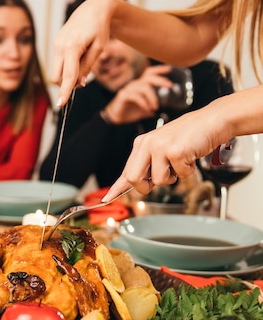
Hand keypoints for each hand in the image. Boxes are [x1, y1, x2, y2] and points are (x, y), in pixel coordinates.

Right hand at [51, 0, 117, 104]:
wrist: (93, 8)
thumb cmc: (100, 28)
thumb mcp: (99, 48)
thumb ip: (88, 67)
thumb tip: (79, 84)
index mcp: (72, 46)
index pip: (67, 75)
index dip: (65, 91)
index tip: (61, 104)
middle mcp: (60, 45)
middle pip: (56, 77)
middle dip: (65, 85)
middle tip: (82, 80)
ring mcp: (56, 44)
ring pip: (55, 71)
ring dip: (66, 76)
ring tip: (82, 65)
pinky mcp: (56, 43)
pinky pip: (58, 62)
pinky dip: (66, 67)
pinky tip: (77, 58)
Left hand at [102, 105, 227, 198]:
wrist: (213, 120)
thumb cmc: (191, 135)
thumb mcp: (164, 147)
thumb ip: (150, 164)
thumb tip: (141, 184)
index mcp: (142, 143)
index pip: (126, 170)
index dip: (117, 188)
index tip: (106, 199)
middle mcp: (147, 144)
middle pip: (134, 179)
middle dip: (146, 186)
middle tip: (161, 179)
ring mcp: (160, 147)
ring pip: (159, 181)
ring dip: (174, 176)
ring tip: (182, 159)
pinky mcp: (175, 152)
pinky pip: (180, 176)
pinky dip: (189, 171)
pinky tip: (191, 155)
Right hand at [104, 64, 172, 123]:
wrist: (115, 118)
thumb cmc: (129, 112)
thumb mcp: (144, 109)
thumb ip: (152, 107)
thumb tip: (163, 110)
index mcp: (140, 85)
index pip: (149, 73)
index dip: (159, 70)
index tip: (169, 69)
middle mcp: (134, 85)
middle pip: (148, 77)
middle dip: (160, 80)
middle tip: (169, 86)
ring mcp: (128, 89)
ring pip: (144, 88)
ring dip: (152, 97)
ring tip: (155, 107)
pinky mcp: (123, 96)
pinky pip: (136, 96)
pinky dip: (144, 103)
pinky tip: (147, 109)